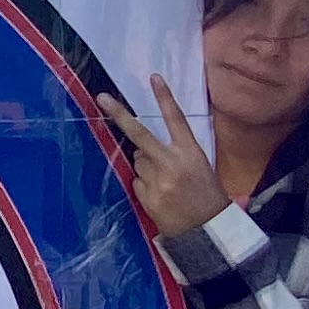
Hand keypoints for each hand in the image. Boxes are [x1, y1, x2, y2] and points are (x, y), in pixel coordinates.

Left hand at [101, 75, 227, 237]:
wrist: (206, 231)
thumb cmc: (206, 195)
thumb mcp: (200, 167)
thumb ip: (175, 153)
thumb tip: (142, 147)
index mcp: (191, 153)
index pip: (176, 119)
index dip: (165, 98)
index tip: (154, 77)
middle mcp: (172, 163)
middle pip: (140, 134)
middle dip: (118, 115)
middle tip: (102, 98)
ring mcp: (157, 181)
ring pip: (138, 161)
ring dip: (145, 165)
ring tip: (166, 181)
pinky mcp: (146, 197)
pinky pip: (137, 181)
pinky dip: (144, 184)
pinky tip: (161, 195)